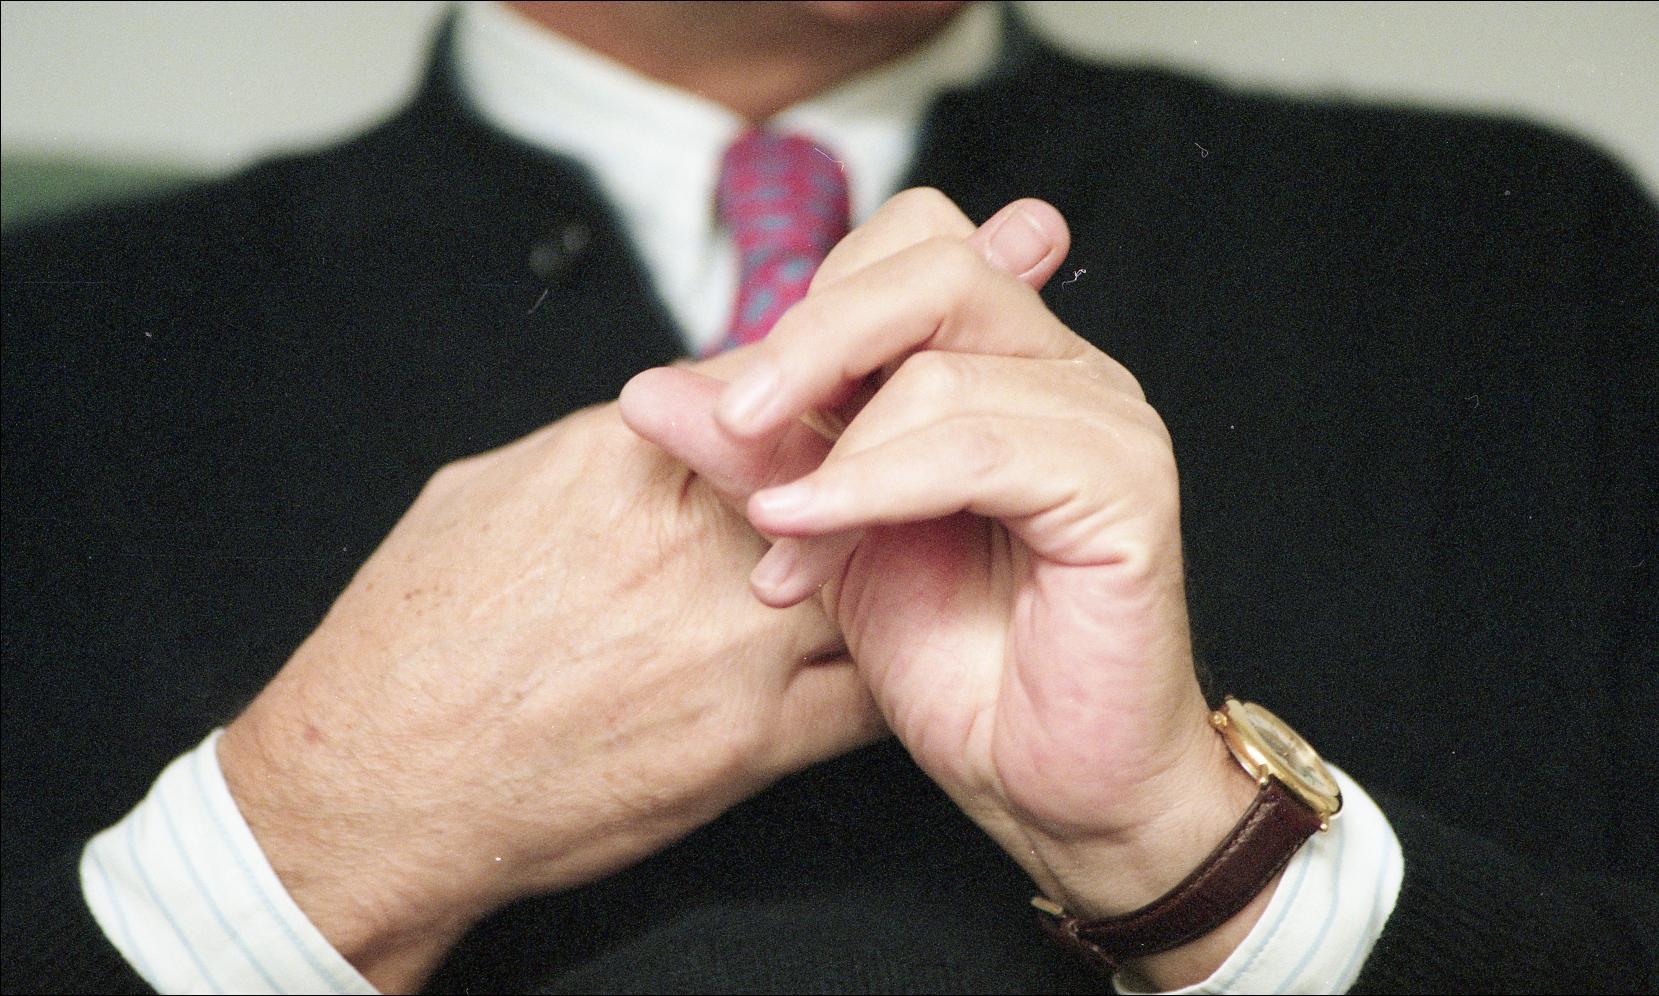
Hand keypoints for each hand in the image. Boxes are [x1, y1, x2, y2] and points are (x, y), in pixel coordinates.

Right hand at [218, 381, 883, 991]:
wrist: (379, 786)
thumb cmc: (413, 644)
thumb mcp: (488, 489)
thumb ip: (598, 447)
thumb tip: (667, 424)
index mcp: (623, 462)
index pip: (771, 390)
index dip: (807, 402)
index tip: (816, 422)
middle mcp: (691, 541)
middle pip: (845, 471)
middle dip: (863, 477)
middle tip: (871, 490)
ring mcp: (732, 644)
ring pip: (878, 575)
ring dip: (886, 571)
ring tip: (880, 576)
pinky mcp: (753, 743)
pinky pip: (872, 690)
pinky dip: (884, 668)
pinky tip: (872, 662)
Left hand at [623, 189, 1258, 986]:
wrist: (1046, 780)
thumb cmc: (953, 660)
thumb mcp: (827, 534)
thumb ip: (756, 453)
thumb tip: (653, 388)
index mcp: (1002, 361)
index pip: (910, 247)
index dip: (813, 306)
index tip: (735, 397)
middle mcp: (1062, 369)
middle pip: (934, 265)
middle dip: (813, 337)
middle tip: (735, 416)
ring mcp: (1103, 420)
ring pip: (940, 366)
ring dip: (833, 454)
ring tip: (779, 539)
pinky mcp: (1127, 488)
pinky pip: (976, 446)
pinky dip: (874, 484)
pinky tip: (810, 537)